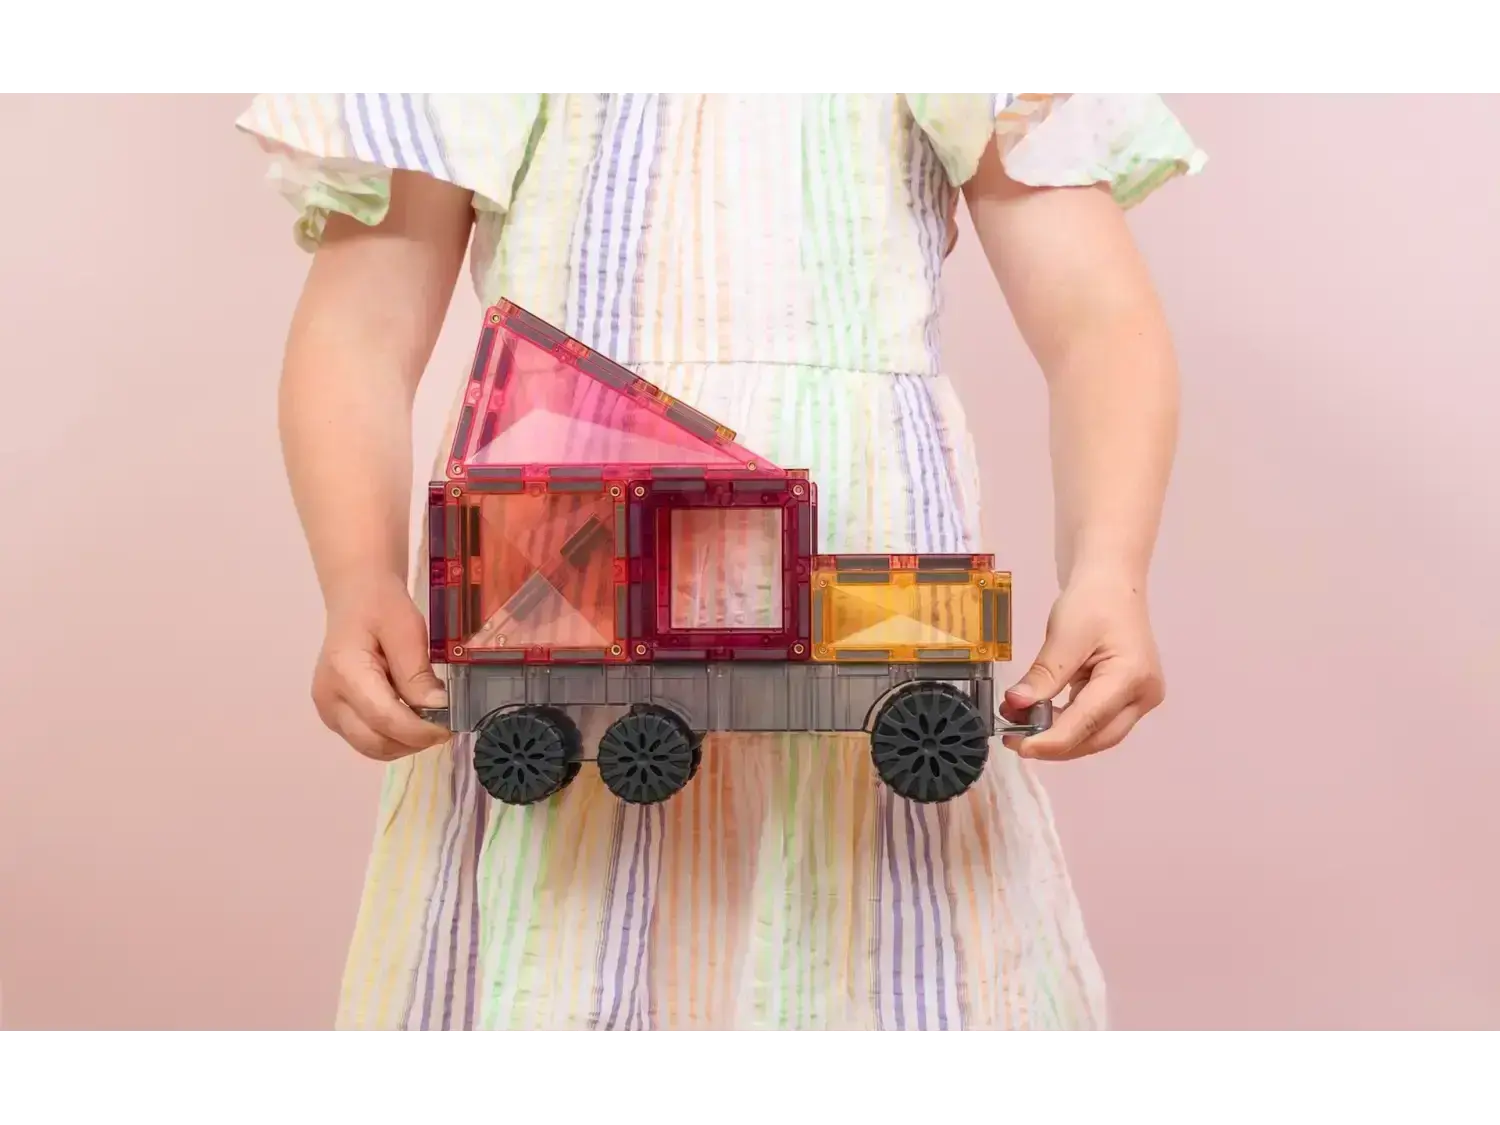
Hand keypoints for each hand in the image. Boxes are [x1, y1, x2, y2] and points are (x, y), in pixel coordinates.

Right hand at [311, 571, 449, 760]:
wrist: (356, 597)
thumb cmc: (381, 606)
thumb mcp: (406, 629)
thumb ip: (417, 672)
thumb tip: (437, 709)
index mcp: (345, 672)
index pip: (384, 718)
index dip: (420, 730)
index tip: (450, 726)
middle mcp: (329, 698)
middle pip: (375, 741)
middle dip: (415, 740)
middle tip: (445, 725)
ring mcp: (328, 710)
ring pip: (371, 748)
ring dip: (405, 743)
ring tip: (429, 720)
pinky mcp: (335, 715)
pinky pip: (367, 739)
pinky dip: (393, 737)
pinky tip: (411, 717)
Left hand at [1000, 573, 1165, 760]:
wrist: (1113, 582)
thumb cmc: (1093, 601)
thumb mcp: (1063, 636)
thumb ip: (1043, 676)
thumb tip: (1015, 706)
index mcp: (1131, 677)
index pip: (1087, 721)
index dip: (1051, 740)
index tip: (1018, 746)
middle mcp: (1143, 696)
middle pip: (1097, 737)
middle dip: (1055, 745)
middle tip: (1014, 741)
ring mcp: (1140, 699)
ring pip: (1097, 735)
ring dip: (1060, 737)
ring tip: (1021, 729)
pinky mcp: (1128, 698)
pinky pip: (1097, 722)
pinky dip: (1068, 724)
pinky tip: (1041, 718)